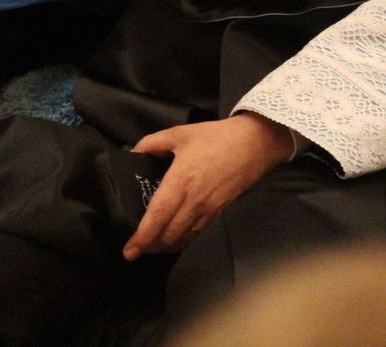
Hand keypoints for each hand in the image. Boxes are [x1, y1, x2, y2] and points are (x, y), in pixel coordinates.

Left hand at [122, 112, 293, 260]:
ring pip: (183, 238)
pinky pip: (197, 233)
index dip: (142, 236)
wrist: (255, 143)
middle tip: (136, 248)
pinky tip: (175, 237)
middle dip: (150, 246)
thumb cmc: (216, 137)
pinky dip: (183, 240)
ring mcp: (208, 209)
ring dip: (166, 246)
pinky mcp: (219, 211)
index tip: (130, 250)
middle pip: (168, 234)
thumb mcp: (180, 133)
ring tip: (153, 245)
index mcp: (180, 180)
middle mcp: (194, 200)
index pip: (158, 216)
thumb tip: (133, 154)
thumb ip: (152, 143)